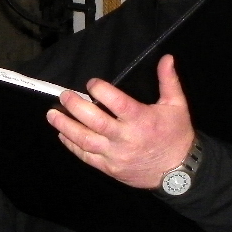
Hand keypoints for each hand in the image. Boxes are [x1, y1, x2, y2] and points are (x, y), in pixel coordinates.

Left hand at [46, 54, 195, 189]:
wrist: (179, 173)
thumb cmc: (176, 136)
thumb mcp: (177, 106)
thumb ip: (168, 81)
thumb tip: (166, 58)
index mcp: (141, 119)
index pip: (116, 102)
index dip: (100, 90)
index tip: (91, 83)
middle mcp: (126, 137)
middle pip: (94, 121)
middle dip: (75, 107)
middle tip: (64, 96)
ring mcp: (116, 155)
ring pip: (85, 140)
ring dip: (66, 126)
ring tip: (52, 114)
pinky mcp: (110, 168)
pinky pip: (86, 157)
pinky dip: (72, 145)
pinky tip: (62, 134)